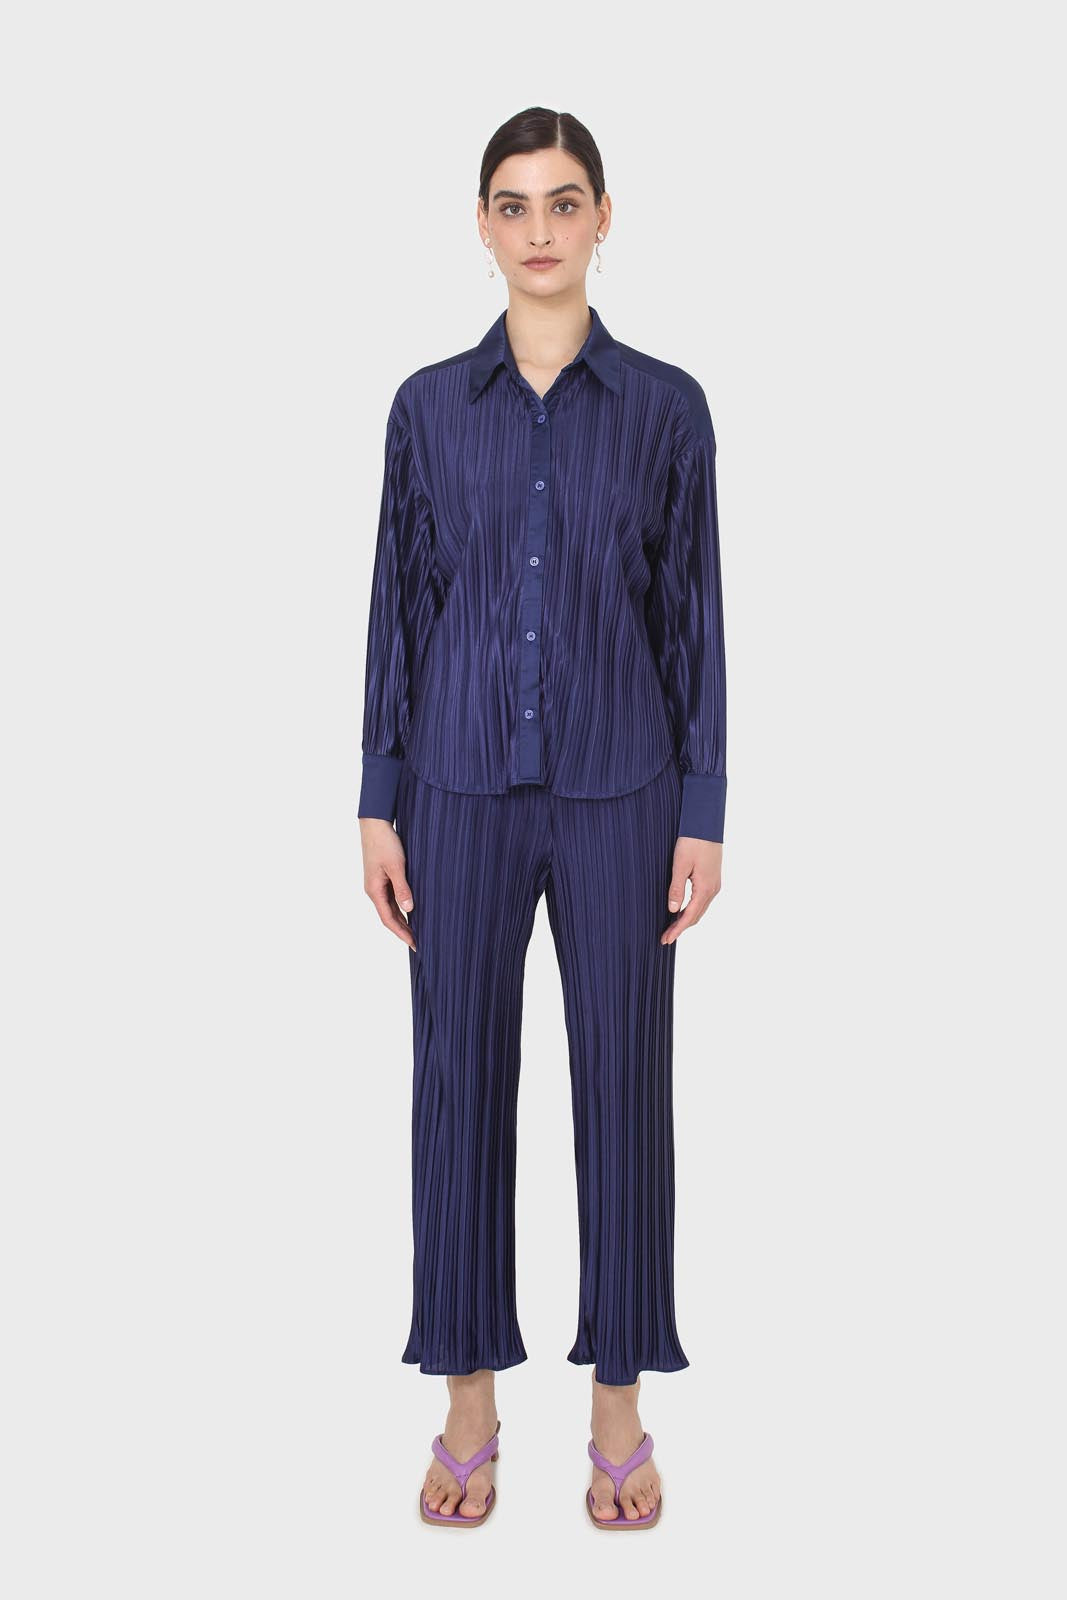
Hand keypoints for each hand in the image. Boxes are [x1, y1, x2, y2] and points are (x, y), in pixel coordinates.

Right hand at [360, 817, 416, 950]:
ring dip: (402, 919)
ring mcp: (377, 883)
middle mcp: (374, 890)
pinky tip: (411, 909)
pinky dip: (401, 906)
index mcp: (374, 890)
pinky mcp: (382, 876)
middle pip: (389, 916)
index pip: (388, 919)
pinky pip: (391, 897)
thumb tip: (409, 909)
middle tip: (418, 942)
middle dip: (403, 930)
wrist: (375, 824)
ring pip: (390, 907)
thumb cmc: (384, 843)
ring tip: (416, 930)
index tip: (413, 943)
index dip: (401, 933)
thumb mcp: (396, 866)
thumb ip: (402, 888)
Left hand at [660, 836, 722, 944]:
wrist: (706, 823)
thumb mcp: (680, 864)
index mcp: (705, 888)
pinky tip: (682, 910)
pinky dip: (692, 909)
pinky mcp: (713, 878)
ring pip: (700, 908)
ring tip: (671, 927)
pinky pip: (702, 900)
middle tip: (665, 937)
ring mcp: (715, 884)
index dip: (677, 929)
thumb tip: (672, 910)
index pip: (690, 916)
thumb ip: (676, 888)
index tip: (666, 939)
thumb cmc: (693, 841)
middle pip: (696, 915)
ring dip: (686, 919)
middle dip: (681, 928)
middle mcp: (713, 889)